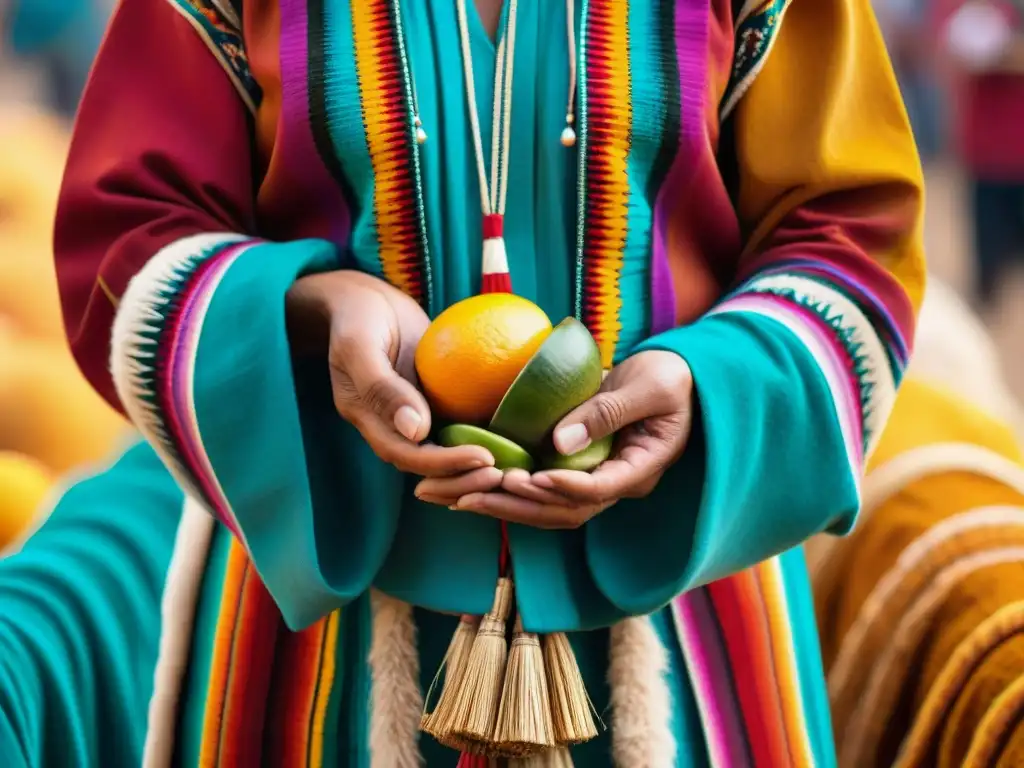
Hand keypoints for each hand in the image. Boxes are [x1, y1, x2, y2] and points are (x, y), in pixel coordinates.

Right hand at [286, 271, 493, 476]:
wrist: (363, 301)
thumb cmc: (357, 318)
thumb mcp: (359, 346)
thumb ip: (381, 388)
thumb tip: (416, 431)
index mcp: (370, 421)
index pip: (408, 456)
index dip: (445, 465)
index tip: (483, 457)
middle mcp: (393, 426)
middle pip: (430, 467)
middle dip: (465, 477)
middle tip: (504, 473)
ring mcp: (416, 413)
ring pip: (447, 451)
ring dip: (476, 464)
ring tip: (513, 464)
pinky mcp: (435, 399)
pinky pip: (459, 421)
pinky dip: (483, 432)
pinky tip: (516, 430)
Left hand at [451, 350, 694, 527]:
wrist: (675, 377)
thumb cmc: (670, 376)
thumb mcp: (648, 387)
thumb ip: (607, 412)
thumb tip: (559, 442)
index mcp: (640, 468)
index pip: (596, 491)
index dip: (560, 488)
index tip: (525, 479)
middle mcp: (615, 483)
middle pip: (563, 510)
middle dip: (516, 506)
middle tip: (471, 495)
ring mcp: (595, 478)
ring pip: (547, 507)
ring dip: (505, 505)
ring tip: (459, 498)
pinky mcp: (576, 467)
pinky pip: (540, 488)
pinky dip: (508, 490)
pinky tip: (472, 485)